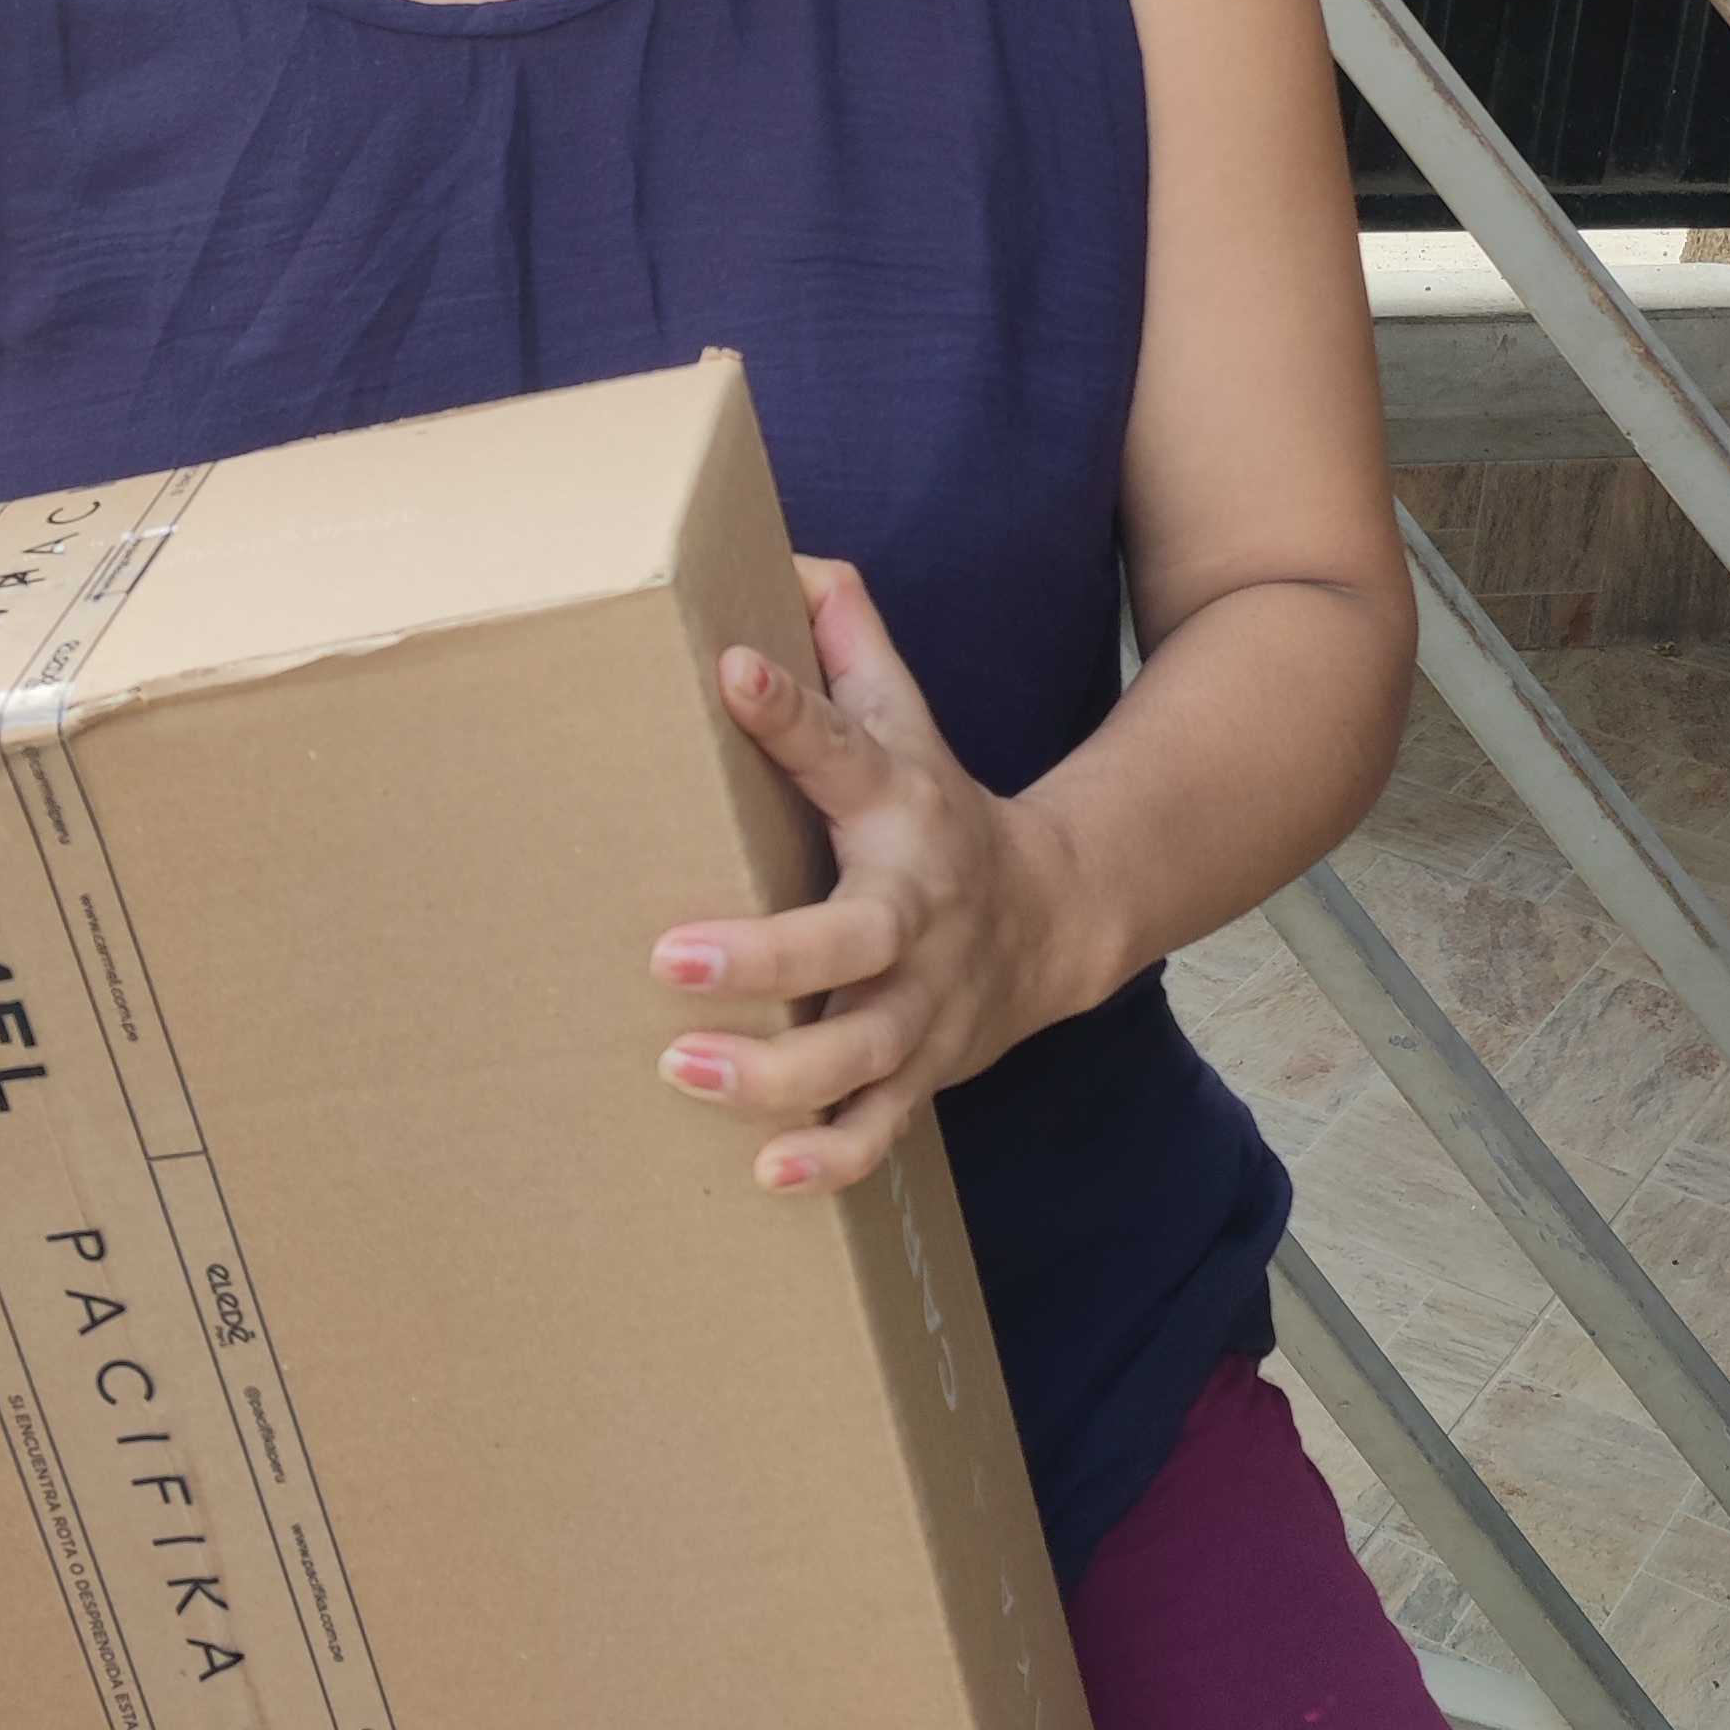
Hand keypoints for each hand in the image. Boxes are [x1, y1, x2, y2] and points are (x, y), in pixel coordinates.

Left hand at [648, 556, 1095, 1193]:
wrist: (1060, 918)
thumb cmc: (937, 809)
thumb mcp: (907, 717)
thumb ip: (851, 643)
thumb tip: (793, 557)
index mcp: (901, 807)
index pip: (844, 746)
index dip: (789, 709)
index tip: (732, 670)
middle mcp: (916, 911)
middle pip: (852, 941)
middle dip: (766, 954)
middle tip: (669, 954)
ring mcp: (924, 1003)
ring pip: (859, 1053)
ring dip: (773, 1072)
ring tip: (677, 1063)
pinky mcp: (923, 1071)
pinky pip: (881, 1130)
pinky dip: (832, 1159)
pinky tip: (767, 1172)